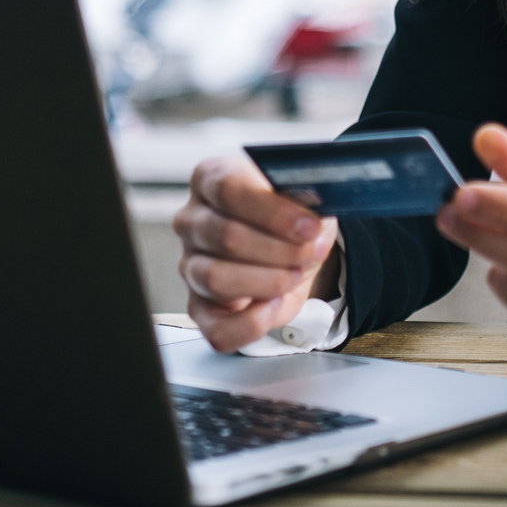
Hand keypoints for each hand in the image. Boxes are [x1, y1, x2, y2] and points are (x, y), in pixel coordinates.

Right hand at [173, 154, 341, 352]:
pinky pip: (215, 328)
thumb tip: (315, 217)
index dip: (273, 211)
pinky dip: (250, 324)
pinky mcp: (199, 308)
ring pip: (215, 278)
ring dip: (267, 281)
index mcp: (212, 179)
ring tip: (294, 275)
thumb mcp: (303, 197)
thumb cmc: (290, 216)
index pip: (229, 188)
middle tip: (311, 251)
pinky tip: (273, 307)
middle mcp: (192, 221)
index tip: (310, 226)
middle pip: (225, 235)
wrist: (293, 246)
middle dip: (279, 249)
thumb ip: (306, 200)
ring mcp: (190, 265)